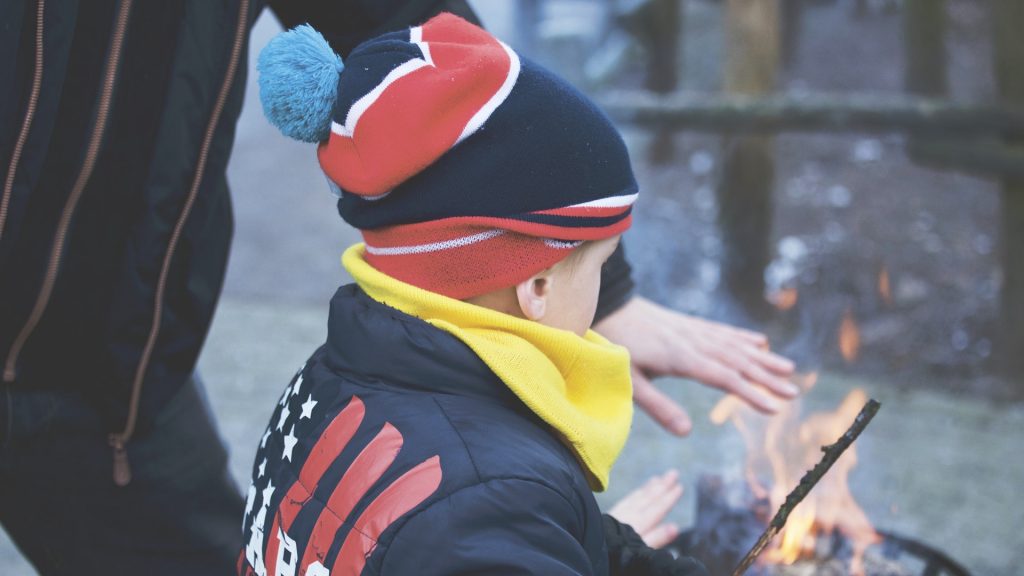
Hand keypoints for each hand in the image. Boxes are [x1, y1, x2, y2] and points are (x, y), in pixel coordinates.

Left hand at [593, 296, 797, 435]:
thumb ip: (658, 407)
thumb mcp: (630, 381)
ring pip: (734, 346)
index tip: (773, 407)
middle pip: (736, 362)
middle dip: (766, 378)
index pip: (723, 378)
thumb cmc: (615, 347)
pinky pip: (722, 332)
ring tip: (789, 370)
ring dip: (762, 358)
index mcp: (680, 357)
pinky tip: (760, 343)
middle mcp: (693, 342)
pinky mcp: (689, 325)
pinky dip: (742, 338)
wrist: (609, 306)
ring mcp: (693, 331)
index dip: (749, 393)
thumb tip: (686, 432)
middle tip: (793, 393)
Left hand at [608, 470, 683, 548]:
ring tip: (659, 478)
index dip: (669, 498)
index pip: (657, 508)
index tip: (680, 486)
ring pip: (638, 496)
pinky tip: (639, 492)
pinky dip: (636, 493)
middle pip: (648, 498)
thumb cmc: (616, 551)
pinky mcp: (610, 515)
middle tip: (673, 473)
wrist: (589, 545)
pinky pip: (627, 499)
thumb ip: (657, 537)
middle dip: (662, 486)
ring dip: (650, 487)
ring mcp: (619, 513)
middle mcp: (630, 515)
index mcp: (639, 524)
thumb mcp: (640, 548)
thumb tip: (675, 527)